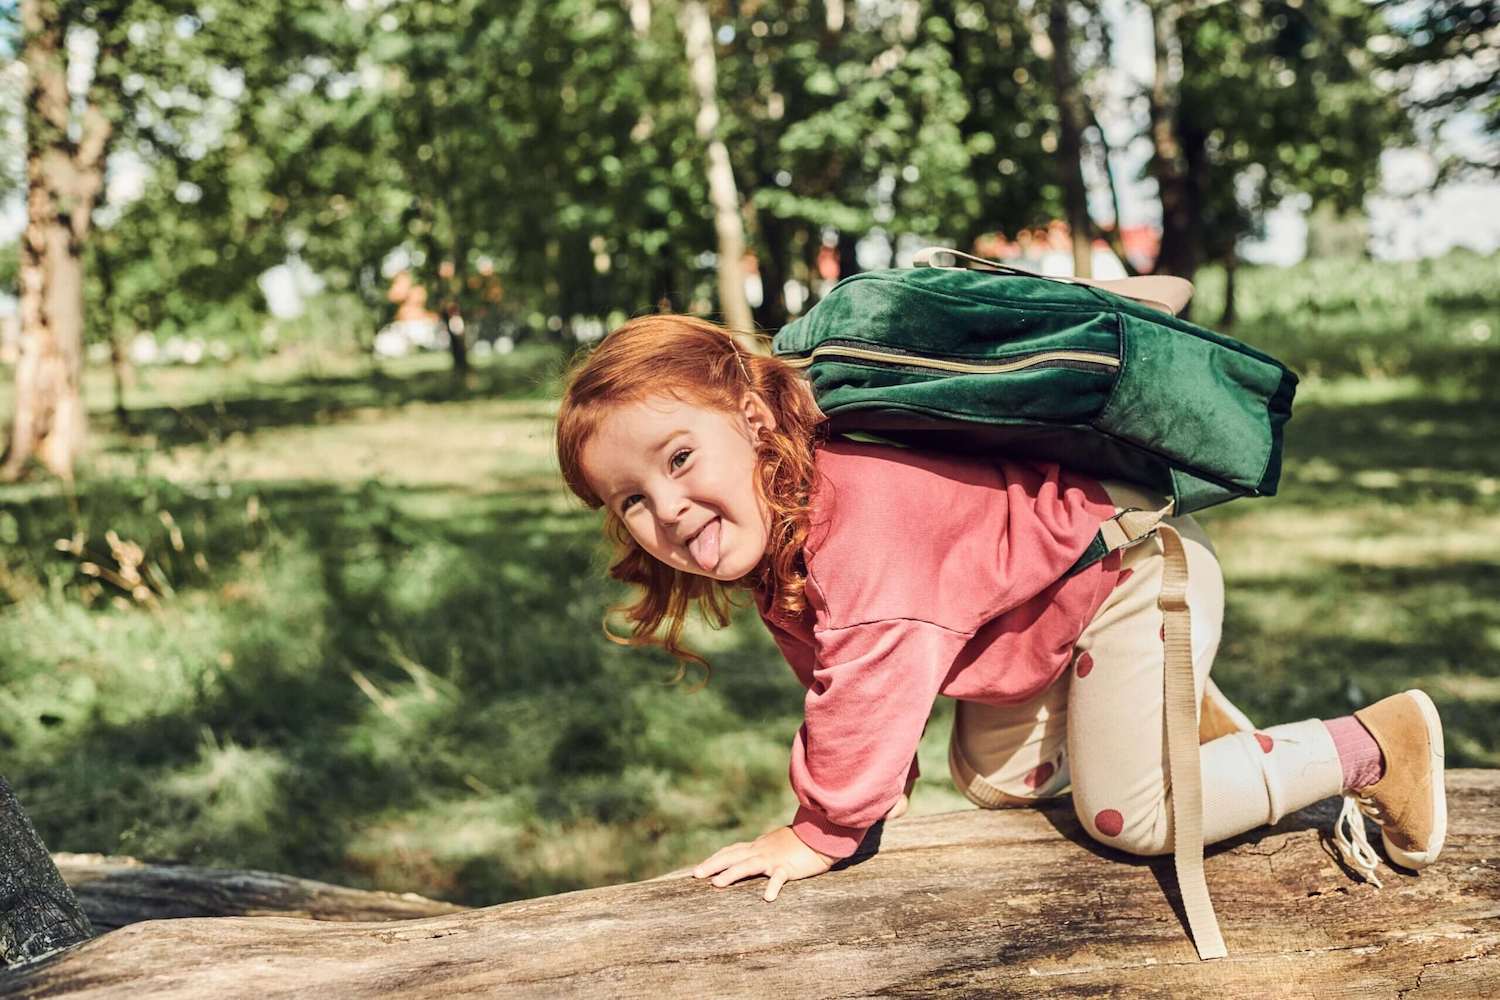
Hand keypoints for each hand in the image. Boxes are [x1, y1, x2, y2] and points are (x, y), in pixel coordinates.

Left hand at [691, 826, 836, 901]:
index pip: (731, 851)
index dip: (715, 859)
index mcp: (758, 847)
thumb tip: (750, 854)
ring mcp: (774, 859)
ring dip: (731, 874)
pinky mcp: (789, 867)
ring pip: (749, 865)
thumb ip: (762, 849)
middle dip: (713, 865)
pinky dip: (773, 886)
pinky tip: (767, 898)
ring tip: (716, 884)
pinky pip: (780, 877)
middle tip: (696, 874)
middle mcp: (761, 851)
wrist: (821, 836)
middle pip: (732, 856)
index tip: (699, 868)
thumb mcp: (776, 844)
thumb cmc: (800, 843)